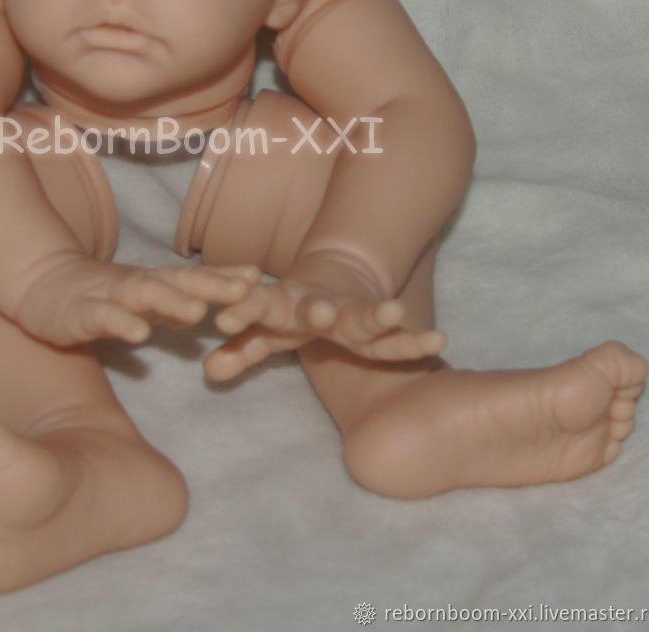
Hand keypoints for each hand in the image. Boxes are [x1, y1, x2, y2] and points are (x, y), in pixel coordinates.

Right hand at [13, 255, 260, 346]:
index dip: (225, 277)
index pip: (194, 277)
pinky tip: (139, 334)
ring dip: (170, 301)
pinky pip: (103, 318)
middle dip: (211, 285)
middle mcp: (136, 284)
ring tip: (196, 313)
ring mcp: (109, 296)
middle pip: (177, 280)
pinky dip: (122, 323)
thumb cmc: (99, 296)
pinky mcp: (82, 313)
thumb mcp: (143, 300)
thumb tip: (215, 308)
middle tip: (245, 290)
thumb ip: (175, 303)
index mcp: (154, 282)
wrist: (41, 285)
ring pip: (143, 294)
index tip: (259, 277)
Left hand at [204, 253, 445, 381]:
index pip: (255, 308)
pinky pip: (398, 338)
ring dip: (377, 315)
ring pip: (364, 316)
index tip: (222, 322)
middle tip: (320, 311)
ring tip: (396, 312)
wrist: (338, 275)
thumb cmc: (290, 313)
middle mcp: (316, 305)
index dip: (240, 314)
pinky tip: (440, 341)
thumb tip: (208, 374)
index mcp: (280, 305)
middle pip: (315, 308)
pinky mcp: (378, 325)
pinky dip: (416, 340)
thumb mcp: (263, 331)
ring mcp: (350, 314)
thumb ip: (239, 351)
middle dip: (318, 309)